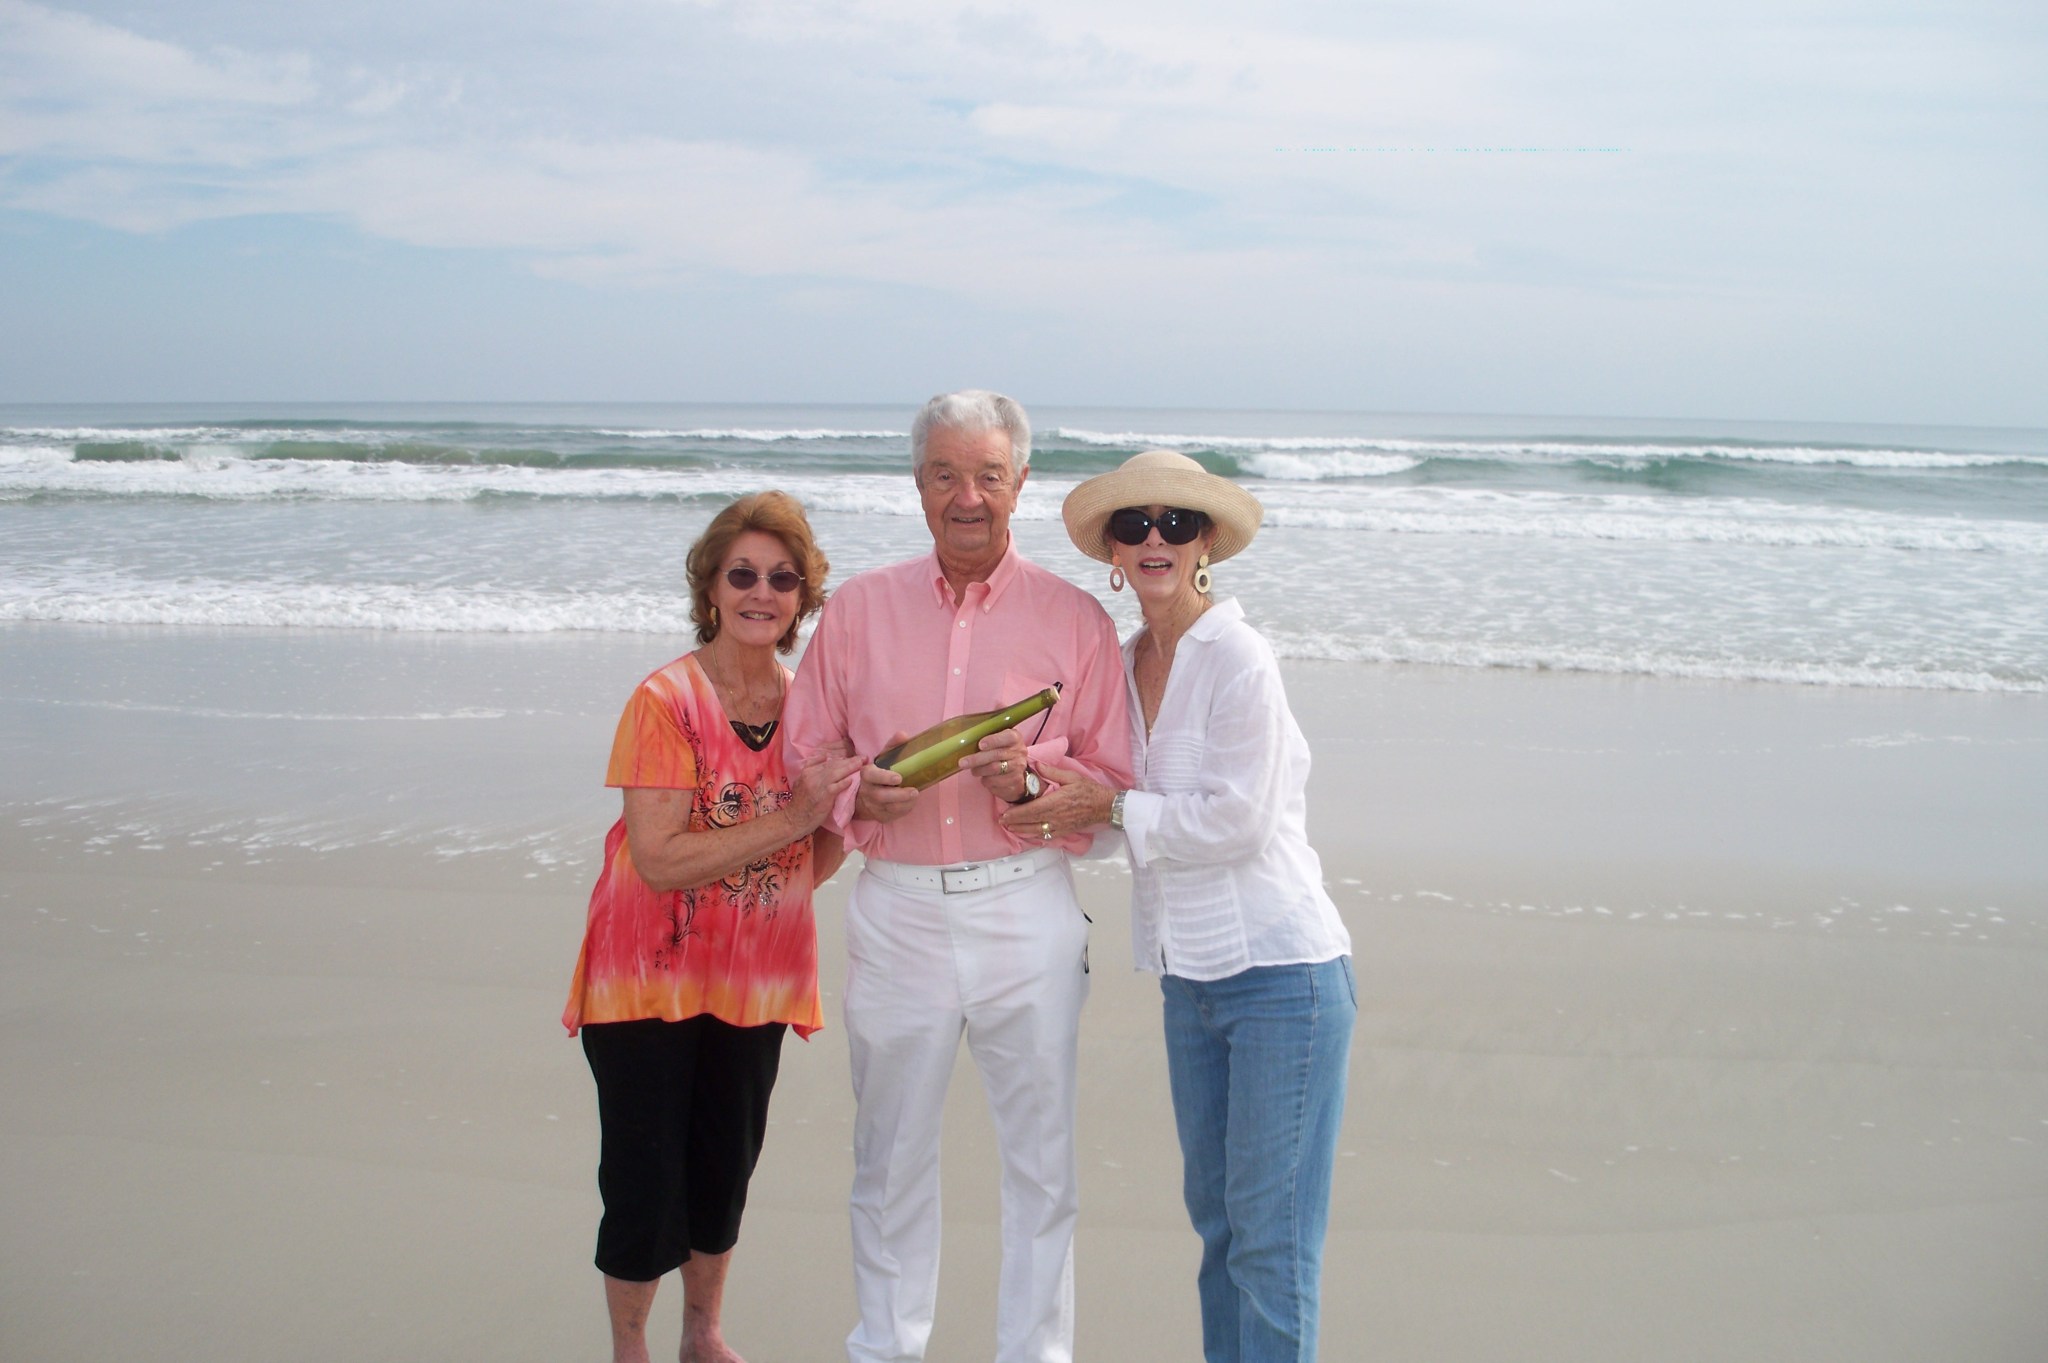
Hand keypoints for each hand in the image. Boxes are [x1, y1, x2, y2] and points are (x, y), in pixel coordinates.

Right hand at [788, 749, 865, 831]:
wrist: (794, 819)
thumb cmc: (801, 803)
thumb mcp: (801, 781)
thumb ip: (811, 768)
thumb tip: (824, 756)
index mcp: (807, 771)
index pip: (827, 761)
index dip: (841, 758)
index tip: (852, 757)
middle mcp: (812, 776)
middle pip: (834, 765)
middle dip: (849, 761)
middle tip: (863, 758)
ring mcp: (818, 786)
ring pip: (836, 773)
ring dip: (851, 767)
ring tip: (862, 763)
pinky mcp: (823, 796)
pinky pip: (836, 787)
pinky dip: (844, 783)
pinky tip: (852, 780)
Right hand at [854, 731, 921, 824]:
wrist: (866, 794)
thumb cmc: (880, 772)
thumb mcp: (884, 757)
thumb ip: (893, 746)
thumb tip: (903, 734)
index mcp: (867, 775)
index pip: (872, 776)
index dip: (884, 777)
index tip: (899, 777)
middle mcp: (868, 791)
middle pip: (881, 796)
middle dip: (899, 795)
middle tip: (914, 791)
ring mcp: (874, 806)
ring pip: (889, 808)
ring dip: (904, 803)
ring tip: (915, 795)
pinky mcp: (881, 816)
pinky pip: (893, 815)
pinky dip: (904, 810)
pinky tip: (911, 802)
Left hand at [960, 728, 1030, 802]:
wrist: (1017, 774)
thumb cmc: (1002, 753)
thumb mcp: (999, 742)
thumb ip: (987, 739)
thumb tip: (965, 741)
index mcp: (1015, 738)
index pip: (1007, 737)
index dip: (993, 740)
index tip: (980, 745)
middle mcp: (1019, 752)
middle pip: (997, 754)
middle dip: (977, 759)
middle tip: (962, 762)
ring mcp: (1018, 768)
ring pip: (994, 769)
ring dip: (979, 770)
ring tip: (974, 770)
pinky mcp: (1014, 782)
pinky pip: (995, 782)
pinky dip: (985, 780)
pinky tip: (984, 777)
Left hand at [996, 762, 1115, 841]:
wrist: (1104, 806)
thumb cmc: (1089, 791)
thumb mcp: (1071, 776)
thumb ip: (1051, 771)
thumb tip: (1035, 764)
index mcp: (1056, 802)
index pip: (1031, 810)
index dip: (1016, 813)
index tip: (1005, 814)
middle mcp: (1056, 816)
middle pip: (1030, 822)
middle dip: (1014, 822)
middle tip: (1002, 821)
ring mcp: (1060, 826)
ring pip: (1036, 831)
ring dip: (1021, 830)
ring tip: (1010, 827)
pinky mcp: (1064, 831)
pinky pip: (1046, 836)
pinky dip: (1034, 835)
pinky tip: (1027, 833)